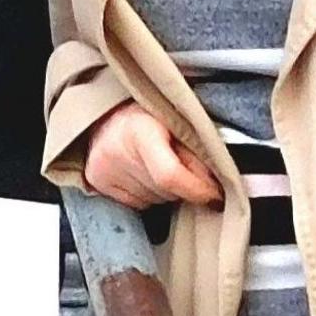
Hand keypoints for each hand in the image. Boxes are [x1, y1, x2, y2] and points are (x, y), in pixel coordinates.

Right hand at [82, 103, 221, 211]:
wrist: (108, 111)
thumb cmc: (149, 113)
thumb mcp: (178, 121)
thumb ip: (198, 150)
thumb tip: (219, 185)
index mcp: (139, 130)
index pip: (170, 176)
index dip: (198, 190)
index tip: (215, 194)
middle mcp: (115, 150)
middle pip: (165, 190)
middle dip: (183, 186)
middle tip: (182, 164)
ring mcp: (103, 168)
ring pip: (154, 200)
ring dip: (165, 190)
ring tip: (158, 164)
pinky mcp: (95, 180)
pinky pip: (137, 204)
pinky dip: (148, 194)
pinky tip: (143, 172)